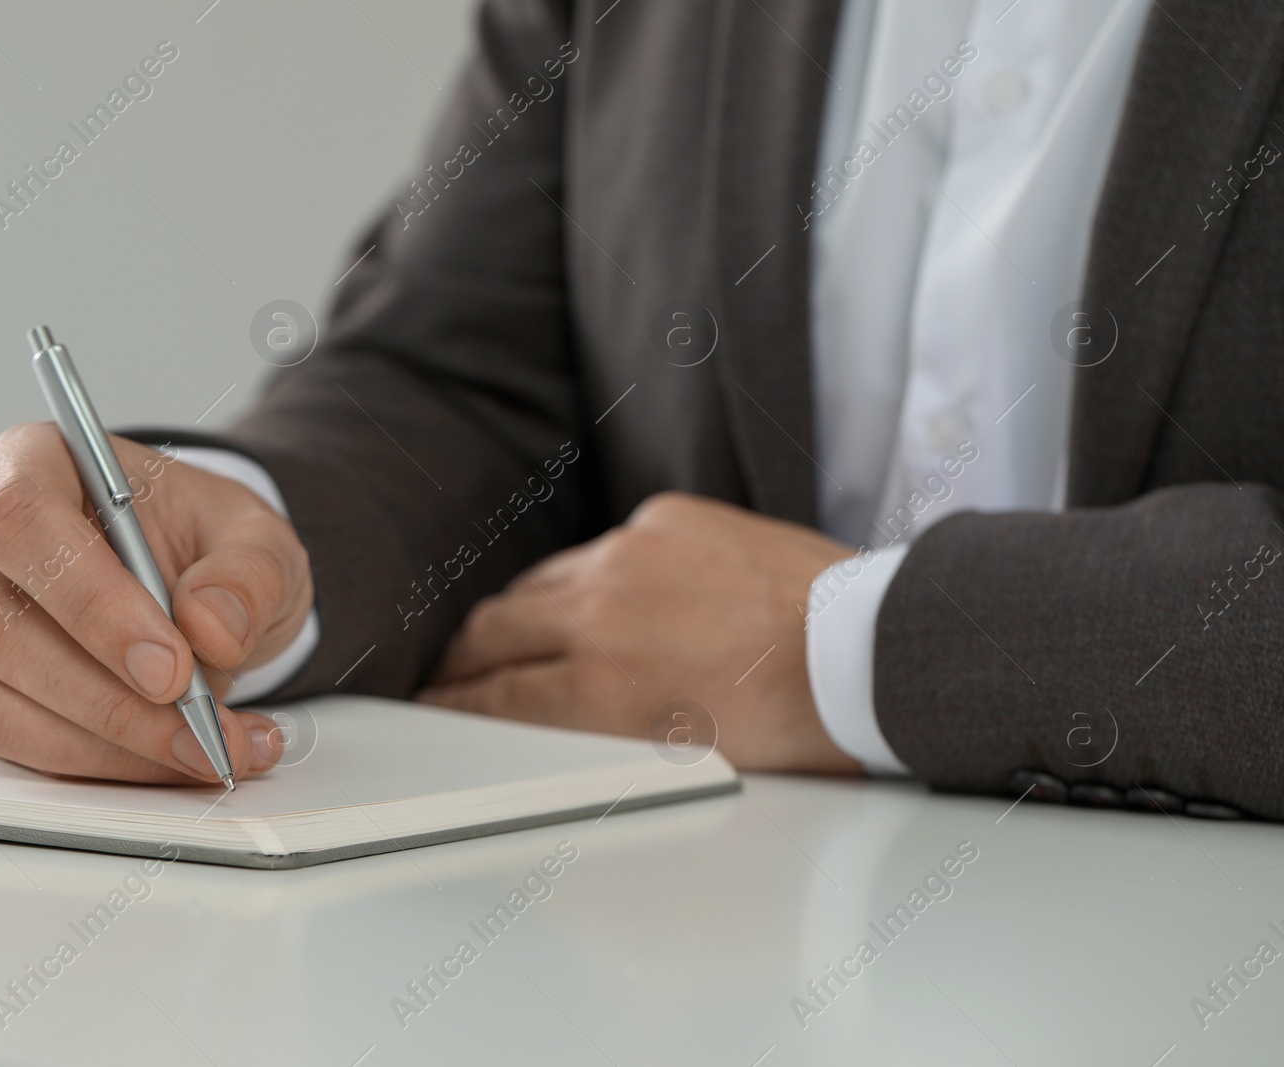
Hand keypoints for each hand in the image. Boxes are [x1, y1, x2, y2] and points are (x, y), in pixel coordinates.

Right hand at [0, 423, 314, 783]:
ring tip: (210, 751)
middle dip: (108, 696)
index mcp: (31, 463)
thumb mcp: (257, 538)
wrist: (196, 583)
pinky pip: (8, 739)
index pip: (23, 521)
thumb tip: (212, 627)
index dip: (91, 602)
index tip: (172, 667)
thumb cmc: (205, 543)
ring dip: (106, 742)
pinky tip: (174, 760)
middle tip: (201, 728)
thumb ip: (247, 573)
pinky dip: (96, 763)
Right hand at [417, 492, 861, 773]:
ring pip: (539, 582)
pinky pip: (601, 547)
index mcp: (596, 689)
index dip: (450, 705)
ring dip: (520, 613)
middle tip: (453, 674)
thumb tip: (540, 726)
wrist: (865, 649)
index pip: (488, 697)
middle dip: (462, 659)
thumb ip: (590, 735)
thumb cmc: (787, 722)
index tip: (432, 706)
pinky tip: (612, 597)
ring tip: (520, 635)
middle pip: (490, 632)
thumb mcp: (675, 759)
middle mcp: (598, 614)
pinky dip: (594, 575)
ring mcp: (629, 554)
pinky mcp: (664, 517)